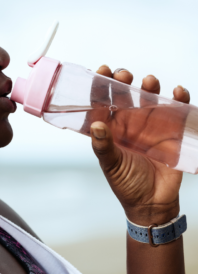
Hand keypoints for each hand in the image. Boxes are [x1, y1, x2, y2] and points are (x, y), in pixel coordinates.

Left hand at [89, 66, 189, 224]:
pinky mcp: (171, 131)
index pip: (103, 103)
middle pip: (125, 95)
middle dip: (123, 82)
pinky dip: (178, 98)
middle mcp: (129, 124)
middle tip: (123, 75)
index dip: (100, 86)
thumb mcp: (112, 165)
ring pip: (150, 99)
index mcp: (111, 129)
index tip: (101, 70)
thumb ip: (104, 146)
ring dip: (149, 87)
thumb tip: (96, 126)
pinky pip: (176, 110)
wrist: (152, 203)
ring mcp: (151, 126)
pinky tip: (177, 92)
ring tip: (148, 81)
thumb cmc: (127, 184)